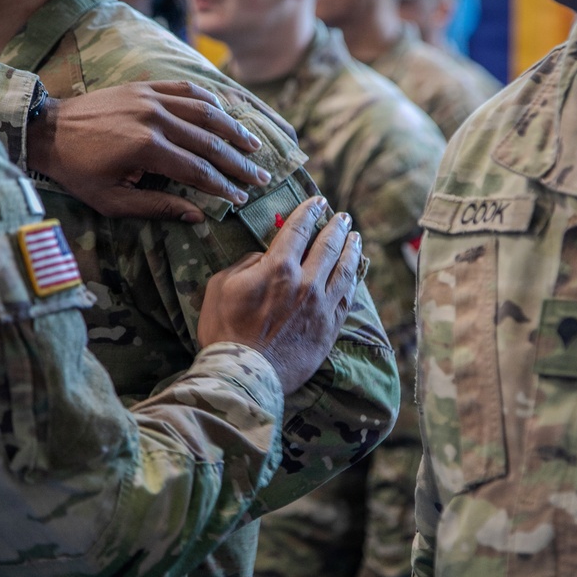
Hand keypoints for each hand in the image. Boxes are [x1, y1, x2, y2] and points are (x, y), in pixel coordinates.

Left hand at [27, 81, 272, 220]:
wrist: (47, 130)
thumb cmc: (78, 172)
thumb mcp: (112, 201)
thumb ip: (157, 207)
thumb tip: (197, 216)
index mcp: (145, 148)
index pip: (198, 170)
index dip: (223, 186)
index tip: (241, 199)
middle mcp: (154, 118)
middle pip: (210, 141)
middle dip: (239, 162)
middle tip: (262, 177)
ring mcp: (150, 97)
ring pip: (206, 111)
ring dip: (234, 129)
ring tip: (255, 145)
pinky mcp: (145, 86)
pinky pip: (187, 90)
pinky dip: (211, 102)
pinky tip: (226, 115)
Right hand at [198, 196, 362, 393]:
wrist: (244, 375)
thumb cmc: (225, 331)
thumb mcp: (221, 287)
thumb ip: (244, 264)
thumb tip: (262, 257)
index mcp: (278, 267)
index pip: (299, 229)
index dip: (310, 211)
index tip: (319, 201)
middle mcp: (306, 282)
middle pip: (328, 245)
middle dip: (337, 226)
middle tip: (343, 216)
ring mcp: (322, 306)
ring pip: (344, 269)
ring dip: (351, 249)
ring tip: (355, 237)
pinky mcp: (329, 328)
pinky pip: (347, 297)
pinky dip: (353, 279)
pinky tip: (354, 272)